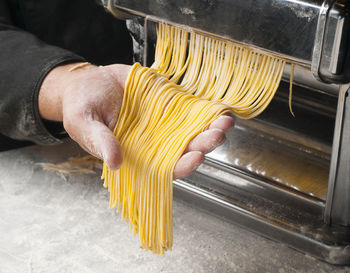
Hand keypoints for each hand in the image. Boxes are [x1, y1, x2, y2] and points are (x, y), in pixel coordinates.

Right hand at [39, 63, 233, 178]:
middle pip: (185, 149)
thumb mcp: (84, 124)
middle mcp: (156, 142)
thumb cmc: (82, 108)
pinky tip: (219, 107)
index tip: (195, 157)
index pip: (164, 167)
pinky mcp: (168, 104)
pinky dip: (205, 109)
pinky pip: (190, 109)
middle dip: (203, 144)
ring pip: (192, 130)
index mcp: (137, 154)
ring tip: (225, 120)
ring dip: (210, 127)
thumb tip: (115, 162)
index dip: (181, 165)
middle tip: (217, 135)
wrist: (88, 83)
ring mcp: (164, 122)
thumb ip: (101, 141)